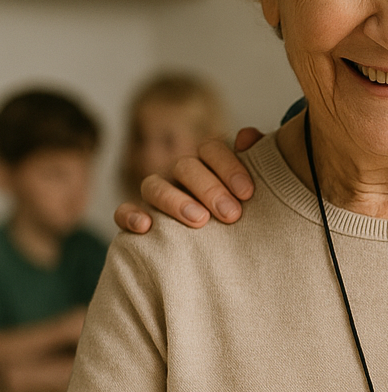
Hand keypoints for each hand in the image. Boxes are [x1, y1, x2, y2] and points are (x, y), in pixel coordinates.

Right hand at [114, 130, 262, 233]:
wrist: (233, 254)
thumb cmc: (248, 213)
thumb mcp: (258, 189)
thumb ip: (260, 159)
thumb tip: (248, 137)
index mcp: (209, 163)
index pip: (211, 149)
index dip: (229, 166)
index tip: (248, 193)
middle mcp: (181, 176)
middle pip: (185, 166)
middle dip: (210, 189)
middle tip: (231, 214)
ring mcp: (158, 195)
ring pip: (154, 185)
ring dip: (175, 200)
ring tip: (199, 220)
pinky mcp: (138, 218)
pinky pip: (123, 211)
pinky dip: (130, 216)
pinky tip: (146, 227)